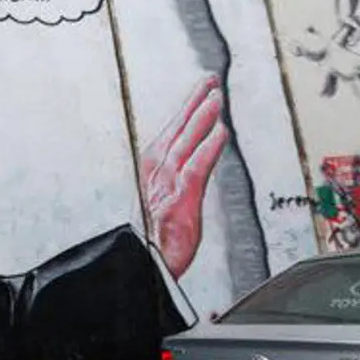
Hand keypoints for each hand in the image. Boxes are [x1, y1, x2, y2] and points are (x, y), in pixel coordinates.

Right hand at [139, 75, 227, 279]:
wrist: (140, 278)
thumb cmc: (149, 254)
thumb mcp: (160, 223)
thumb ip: (169, 200)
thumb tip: (175, 189)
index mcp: (149, 184)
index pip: (167, 142)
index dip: (182, 118)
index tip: (197, 97)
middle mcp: (153, 183)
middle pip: (173, 135)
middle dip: (191, 106)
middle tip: (208, 81)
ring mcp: (163, 192)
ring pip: (183, 146)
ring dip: (200, 118)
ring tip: (215, 97)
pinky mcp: (176, 206)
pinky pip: (194, 171)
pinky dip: (207, 149)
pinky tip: (219, 132)